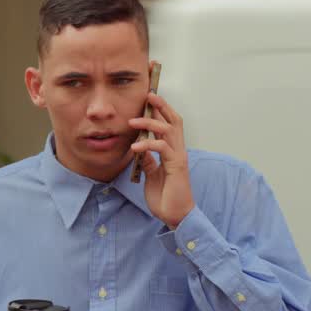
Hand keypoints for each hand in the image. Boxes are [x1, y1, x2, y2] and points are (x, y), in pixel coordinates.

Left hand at [129, 92, 194, 228]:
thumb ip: (149, 160)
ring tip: (132, 122)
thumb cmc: (165, 197)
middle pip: (174, 120)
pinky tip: (135, 148)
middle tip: (148, 95)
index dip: (161, 110)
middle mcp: (178, 151)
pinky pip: (163, 148)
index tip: (149, 98)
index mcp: (172, 151)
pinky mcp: (176, 166)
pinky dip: (148, 145)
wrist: (175, 216)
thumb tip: (141, 147)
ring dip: (150, 123)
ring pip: (169, 130)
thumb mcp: (152, 175)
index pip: (168, 125)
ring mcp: (179, 157)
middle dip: (162, 106)